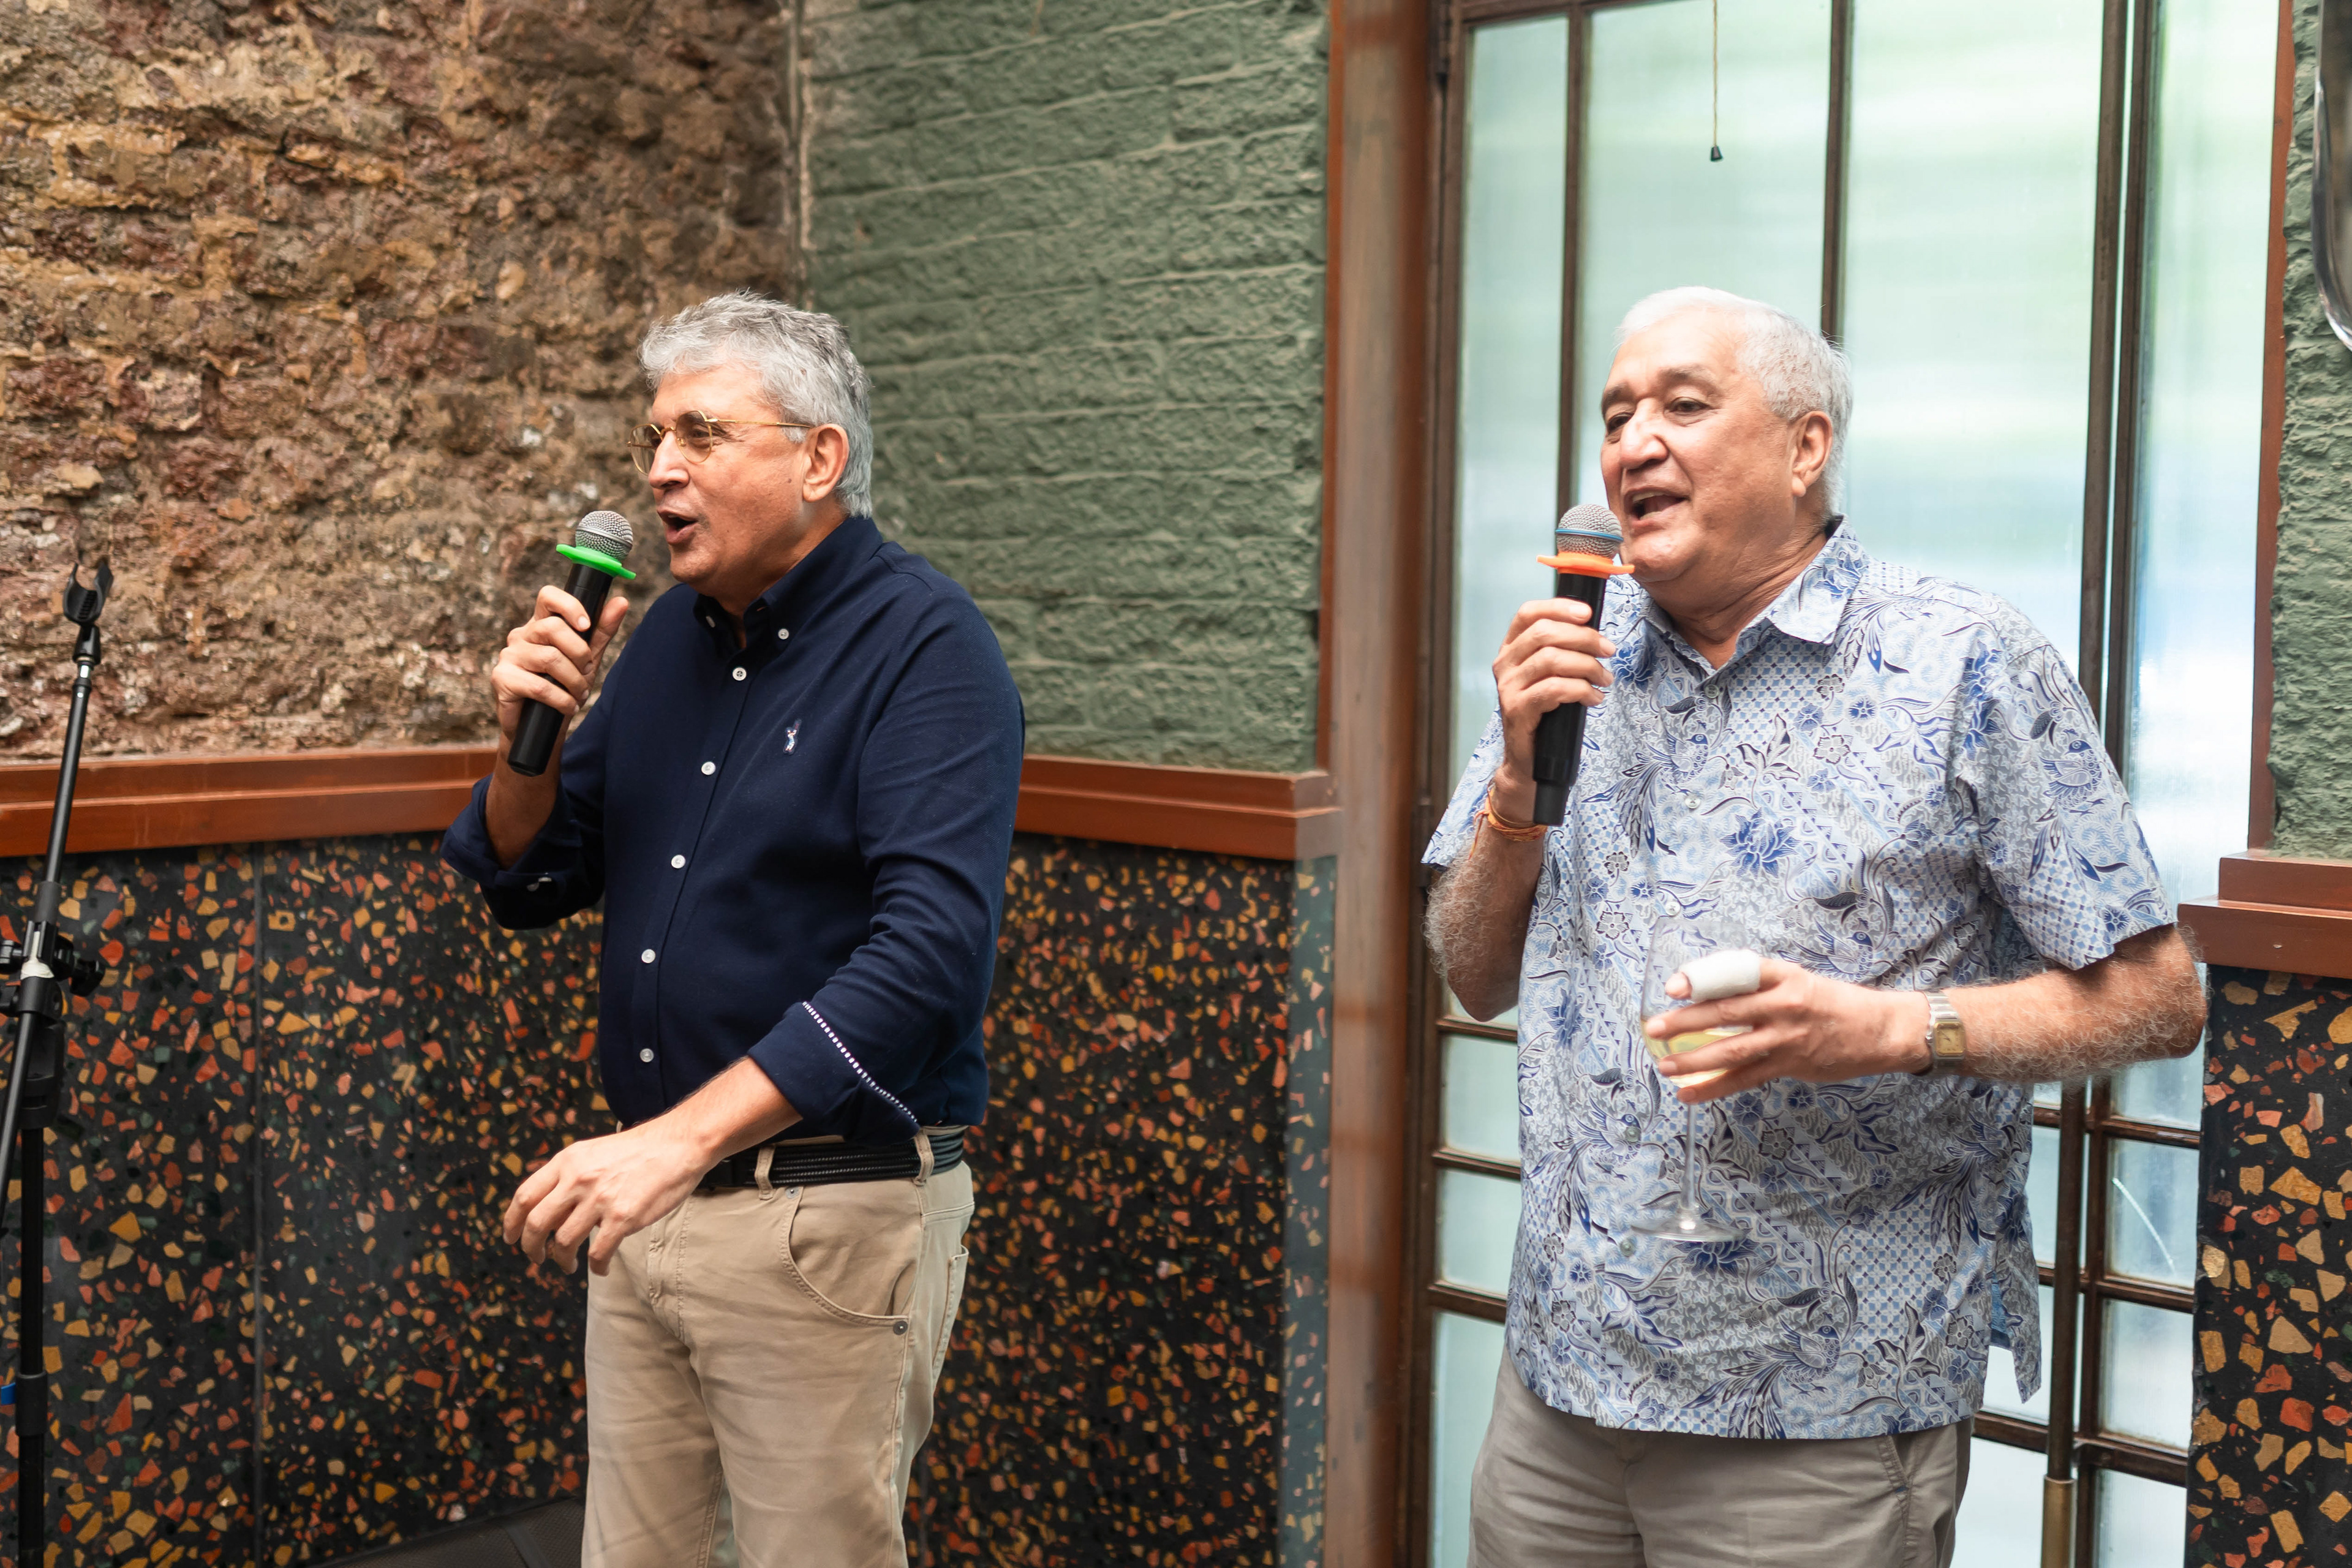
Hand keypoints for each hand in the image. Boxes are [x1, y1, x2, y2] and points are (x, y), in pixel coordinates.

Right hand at [491, 585, 630, 752]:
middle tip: (587, 670)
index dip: (569, 606)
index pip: (548, 597)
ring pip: (550, 659)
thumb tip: (621, 601)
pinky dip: (562, 700)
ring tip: (579, 694)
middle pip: (552, 628)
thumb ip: (601, 631)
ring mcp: (509, 656)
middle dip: (580, 653)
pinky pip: (539, 686)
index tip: (587, 625)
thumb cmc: (563, 687)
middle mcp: (521, 636)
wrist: (542, 727)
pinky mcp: (502, 679)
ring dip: (574, 681)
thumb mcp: (588, 658)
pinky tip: (568, 707)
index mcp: (540, 625)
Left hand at [503, 1120, 709, 1276]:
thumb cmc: (638, 1151)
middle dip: (532, 1248)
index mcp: (567, 1161)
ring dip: (562, 1260)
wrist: (678, 1144)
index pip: (525, 1196)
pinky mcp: (623, 1217)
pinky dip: (596, 1267)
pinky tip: (600, 1268)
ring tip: (568, 1265)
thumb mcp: (592, 1152)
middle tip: (537, 1258)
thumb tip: (548, 1204)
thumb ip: (568, 1174)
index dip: (512, 1222)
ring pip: (564, 1242)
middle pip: (537, 1223)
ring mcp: (600, 1199)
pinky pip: (598, 1253)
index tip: (511, 1238)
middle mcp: (578, 1179)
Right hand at [1487, 598, 1616, 819]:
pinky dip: (1581, 690)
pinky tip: (1594, 697)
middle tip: (1609, 650)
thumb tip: (1594, 632)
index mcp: (1510, 650)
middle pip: (1544, 633)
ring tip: (1605, 678)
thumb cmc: (1545, 715)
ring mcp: (1508, 688)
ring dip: (1588, 665)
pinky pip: (1555, 689)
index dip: (1558, 607)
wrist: (1529, 760)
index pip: (1527, 614)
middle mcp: (1504, 665)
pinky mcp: (1518, 710)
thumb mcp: (1550, 676)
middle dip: (1584, 637)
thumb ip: (1562, 652)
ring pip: (1551, 659)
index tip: (1588, 612)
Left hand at [1644, 960, 1931, 1102]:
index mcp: (1784, 976)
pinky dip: (1714, 1087)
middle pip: (1726, 1011)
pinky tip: (1689, 1093)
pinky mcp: (1791, 1065)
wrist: (1882, 1030)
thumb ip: (1760, 984)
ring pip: (1732, 1049)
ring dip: (1694, 1058)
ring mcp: (1788, 1037)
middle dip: (1686, 1020)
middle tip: (1654, 1026)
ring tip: (1664, 1063)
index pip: (1736, 973)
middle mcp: (1784, 1004)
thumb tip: (1712, 990)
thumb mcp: (1799, 980)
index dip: (1702, 978)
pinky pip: (1746, 1078)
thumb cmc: (1835, 1003)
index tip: (1674, 986)